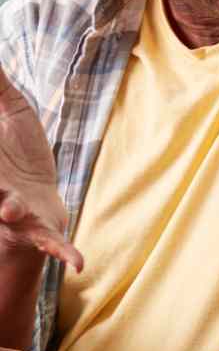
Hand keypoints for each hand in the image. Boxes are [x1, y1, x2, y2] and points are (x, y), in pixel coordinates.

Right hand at [0, 74, 82, 272]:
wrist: (39, 203)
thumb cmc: (18, 155)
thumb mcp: (11, 114)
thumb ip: (0, 87)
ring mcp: (16, 211)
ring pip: (9, 211)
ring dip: (9, 210)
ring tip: (7, 209)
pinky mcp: (42, 231)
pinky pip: (52, 244)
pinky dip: (64, 253)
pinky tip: (78, 263)